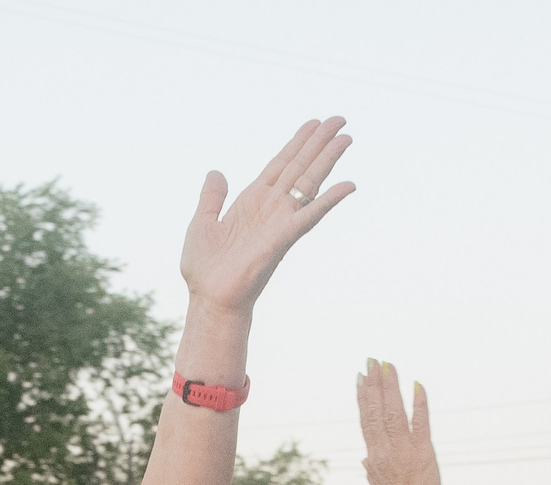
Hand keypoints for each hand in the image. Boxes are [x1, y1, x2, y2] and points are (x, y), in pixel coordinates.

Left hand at [178, 118, 355, 317]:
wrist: (209, 299)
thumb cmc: (205, 269)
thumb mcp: (202, 222)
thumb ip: (212, 197)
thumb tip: (216, 172)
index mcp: (252, 201)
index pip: (280, 164)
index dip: (297, 143)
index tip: (315, 123)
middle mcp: (271, 208)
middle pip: (300, 167)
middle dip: (319, 143)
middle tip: (340, 120)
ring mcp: (279, 221)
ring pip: (309, 183)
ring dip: (328, 160)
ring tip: (346, 138)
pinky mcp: (283, 238)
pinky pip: (309, 215)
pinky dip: (329, 200)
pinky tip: (348, 185)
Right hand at [356, 360, 441, 484]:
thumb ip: (372, 471)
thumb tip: (365, 458)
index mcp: (374, 457)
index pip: (365, 420)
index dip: (362, 397)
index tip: (359, 378)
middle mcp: (385, 450)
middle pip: (376, 410)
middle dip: (373, 383)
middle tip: (371, 360)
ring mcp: (404, 450)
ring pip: (393, 411)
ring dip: (390, 386)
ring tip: (387, 365)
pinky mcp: (424, 453)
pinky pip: (421, 422)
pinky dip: (419, 403)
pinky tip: (416, 384)